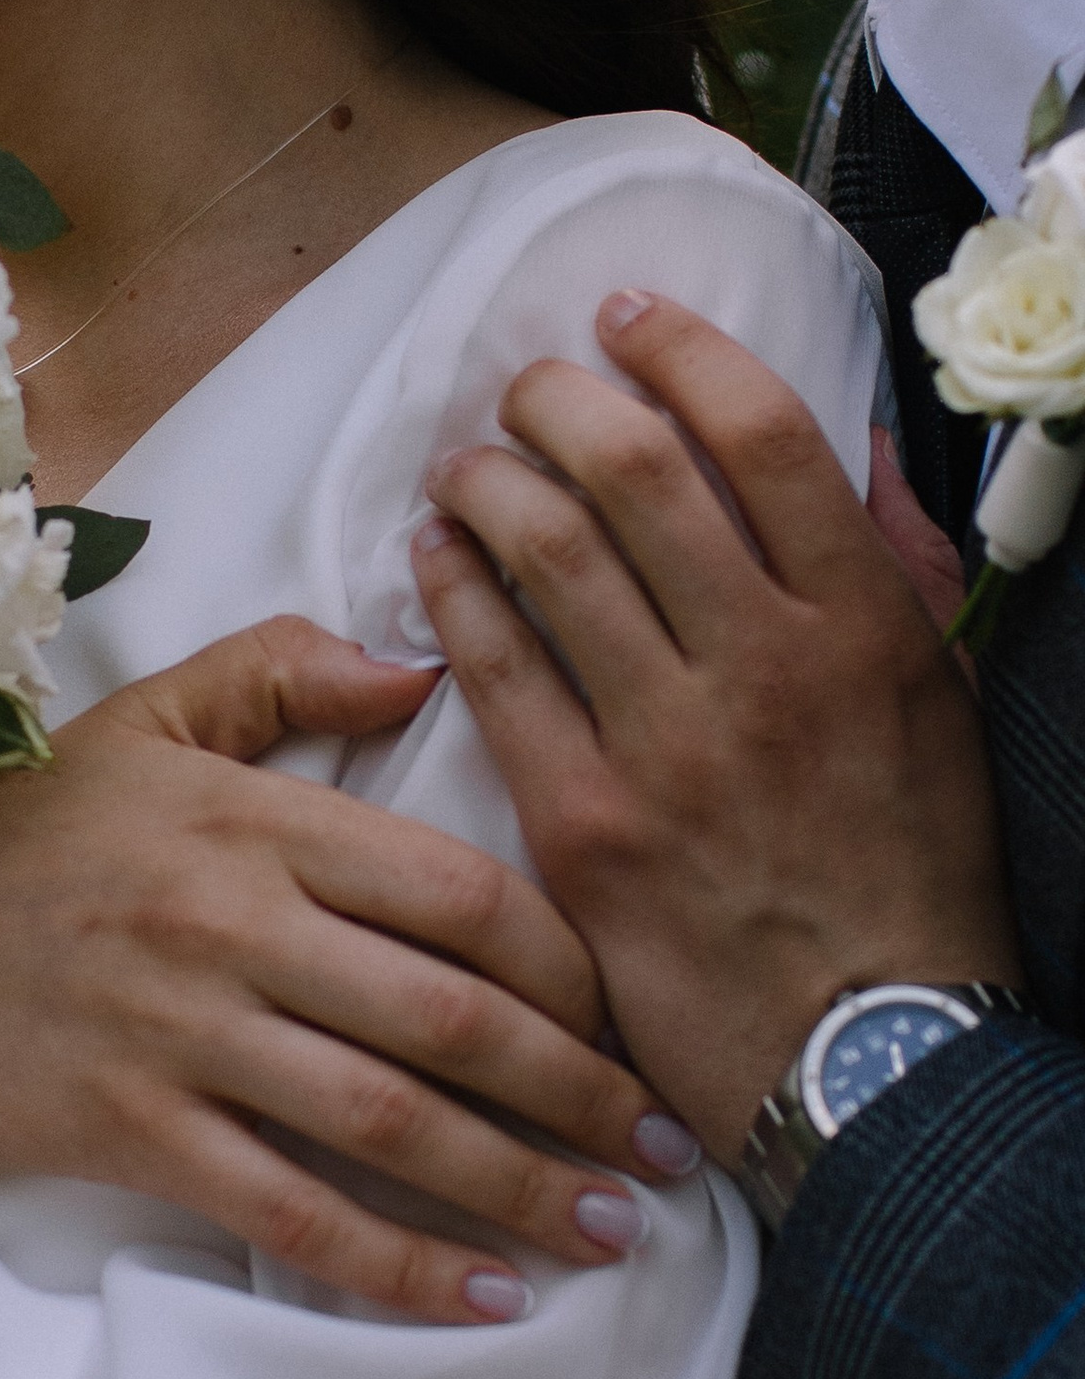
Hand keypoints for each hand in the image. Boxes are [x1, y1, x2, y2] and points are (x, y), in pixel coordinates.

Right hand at [0, 617, 680, 1326]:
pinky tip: (477, 1303)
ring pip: (389, 1120)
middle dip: (583, 1091)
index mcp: (246, 815)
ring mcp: (174, 1031)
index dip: (571, 960)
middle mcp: (225, 920)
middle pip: (451, 1013)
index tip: (638, 1008)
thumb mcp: (136, 717)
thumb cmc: (6, 831)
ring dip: (519, 1187)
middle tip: (674, 1144)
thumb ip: (280, 669)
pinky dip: (392, 1265)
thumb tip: (423, 664)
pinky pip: (287, 1210)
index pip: (456, 886)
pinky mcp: (125, 1130)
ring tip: (612, 1231)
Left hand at [416, 290, 1020, 1165]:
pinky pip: (492, 670)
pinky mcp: (581, 823)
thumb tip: (856, 447)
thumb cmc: (912, 877)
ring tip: (468, 464)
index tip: (627, 319)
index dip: (681, 350)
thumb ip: (898, 569)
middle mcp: (764, 667)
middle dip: (555, 399)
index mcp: (861, 627)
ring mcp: (666, 746)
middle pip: (631, 470)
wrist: (870, 1059)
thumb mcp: (944, 707)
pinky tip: (433, 556)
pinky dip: (451, 590)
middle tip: (523, 388)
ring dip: (488, 480)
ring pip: (546, 553)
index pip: (763, 434)